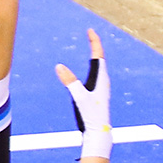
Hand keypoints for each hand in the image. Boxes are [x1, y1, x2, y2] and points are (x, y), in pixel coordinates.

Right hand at [54, 28, 111, 159]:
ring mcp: (101, 87)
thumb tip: (59, 66)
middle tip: (90, 34)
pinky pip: (96, 73)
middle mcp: (103, 81)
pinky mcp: (98, 93)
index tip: (90, 30)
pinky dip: (94, 65)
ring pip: (99, 66)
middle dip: (95, 45)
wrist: (99, 132)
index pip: (98, 54)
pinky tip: (92, 70)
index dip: (94, 41)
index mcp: (100, 78)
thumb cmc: (91, 115)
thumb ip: (70, 81)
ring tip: (93, 47)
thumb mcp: (79, 97)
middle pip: (100, 57)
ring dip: (95, 55)